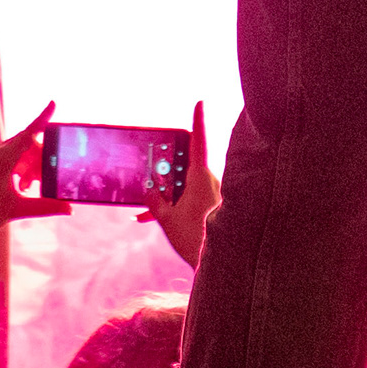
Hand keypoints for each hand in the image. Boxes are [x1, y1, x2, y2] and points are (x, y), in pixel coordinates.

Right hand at [148, 103, 215, 272]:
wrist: (220, 265)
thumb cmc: (196, 240)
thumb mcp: (167, 220)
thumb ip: (156, 202)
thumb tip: (149, 189)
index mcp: (200, 177)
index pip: (198, 142)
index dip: (198, 120)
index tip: (200, 102)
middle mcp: (210, 182)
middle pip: (185, 165)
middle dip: (166, 172)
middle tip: (152, 179)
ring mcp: (213, 194)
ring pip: (186, 185)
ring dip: (167, 194)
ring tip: (146, 211)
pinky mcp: (212, 207)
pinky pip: (190, 199)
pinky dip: (174, 205)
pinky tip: (149, 219)